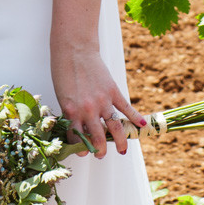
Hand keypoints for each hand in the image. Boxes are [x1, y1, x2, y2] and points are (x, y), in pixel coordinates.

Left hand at [52, 43, 143, 158]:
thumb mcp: (62, 96)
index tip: (83, 152)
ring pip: (115, 128)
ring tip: (122, 150)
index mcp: (71, 111)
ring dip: (119, 142)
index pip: (77, 138)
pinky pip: (126, 108)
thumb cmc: (63, 71)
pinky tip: (142, 127)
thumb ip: (71, 112)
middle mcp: (87, 109)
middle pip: (98, 138)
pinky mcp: (113, 91)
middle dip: (100, 150)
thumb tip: (78, 129)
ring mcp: (102, 101)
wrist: (74, 49)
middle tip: (101, 155)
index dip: (81, 148)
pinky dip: (135, 118)